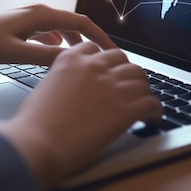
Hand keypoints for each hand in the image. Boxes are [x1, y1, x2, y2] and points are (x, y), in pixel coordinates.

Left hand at [0, 4, 116, 64]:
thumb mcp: (15, 53)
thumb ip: (44, 57)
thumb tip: (72, 62)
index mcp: (42, 16)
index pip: (82, 23)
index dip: (101, 38)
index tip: (114, 52)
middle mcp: (41, 13)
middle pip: (77, 24)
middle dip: (93, 41)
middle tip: (105, 60)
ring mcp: (33, 18)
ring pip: (64, 29)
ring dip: (77, 43)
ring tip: (86, 61)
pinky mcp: (25, 25)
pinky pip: (52, 33)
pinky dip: (61, 43)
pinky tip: (58, 55)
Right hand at [0, 42, 162, 189]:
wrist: (38, 142)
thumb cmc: (35, 122)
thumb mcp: (46, 86)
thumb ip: (65, 78)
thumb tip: (77, 87)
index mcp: (72, 59)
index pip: (98, 48)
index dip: (106, 60)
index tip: (110, 70)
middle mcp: (95, 67)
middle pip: (124, 60)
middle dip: (127, 73)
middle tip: (129, 87)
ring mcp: (112, 87)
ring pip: (141, 79)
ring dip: (143, 91)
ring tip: (143, 104)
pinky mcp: (125, 110)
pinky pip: (151, 103)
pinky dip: (155, 111)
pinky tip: (152, 119)